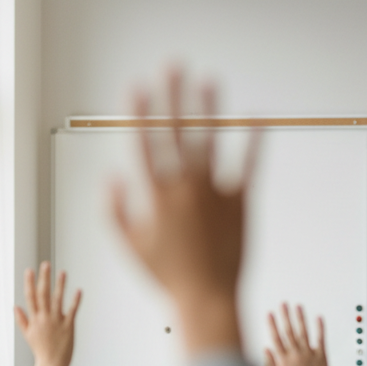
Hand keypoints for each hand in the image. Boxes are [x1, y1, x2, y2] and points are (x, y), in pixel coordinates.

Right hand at [15, 262, 81, 365]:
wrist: (52, 365)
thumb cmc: (41, 351)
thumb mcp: (28, 335)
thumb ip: (22, 320)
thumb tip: (15, 307)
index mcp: (34, 319)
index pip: (30, 297)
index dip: (29, 283)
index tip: (29, 270)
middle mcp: (44, 318)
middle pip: (43, 294)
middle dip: (44, 278)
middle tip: (45, 264)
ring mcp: (57, 321)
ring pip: (57, 299)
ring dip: (60, 285)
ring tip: (62, 272)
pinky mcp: (68, 326)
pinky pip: (72, 311)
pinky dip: (75, 300)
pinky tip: (78, 290)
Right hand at [111, 69, 258, 355]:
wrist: (207, 300)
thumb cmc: (169, 278)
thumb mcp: (131, 246)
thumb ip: (116, 210)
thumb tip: (110, 176)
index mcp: (157, 197)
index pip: (145, 145)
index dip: (140, 113)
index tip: (137, 85)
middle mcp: (185, 190)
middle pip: (177, 133)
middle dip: (173, 96)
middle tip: (173, 65)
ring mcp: (215, 195)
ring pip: (210, 143)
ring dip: (209, 109)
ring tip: (209, 80)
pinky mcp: (240, 205)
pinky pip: (248, 168)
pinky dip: (253, 143)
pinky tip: (256, 119)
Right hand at [263, 304, 330, 365]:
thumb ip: (269, 364)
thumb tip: (265, 348)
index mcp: (284, 360)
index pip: (276, 338)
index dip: (272, 324)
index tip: (269, 313)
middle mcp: (296, 355)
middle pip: (289, 331)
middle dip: (285, 316)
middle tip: (283, 303)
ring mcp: (309, 355)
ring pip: (303, 333)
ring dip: (300, 318)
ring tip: (298, 306)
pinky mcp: (321, 357)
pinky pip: (321, 340)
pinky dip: (320, 328)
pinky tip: (318, 318)